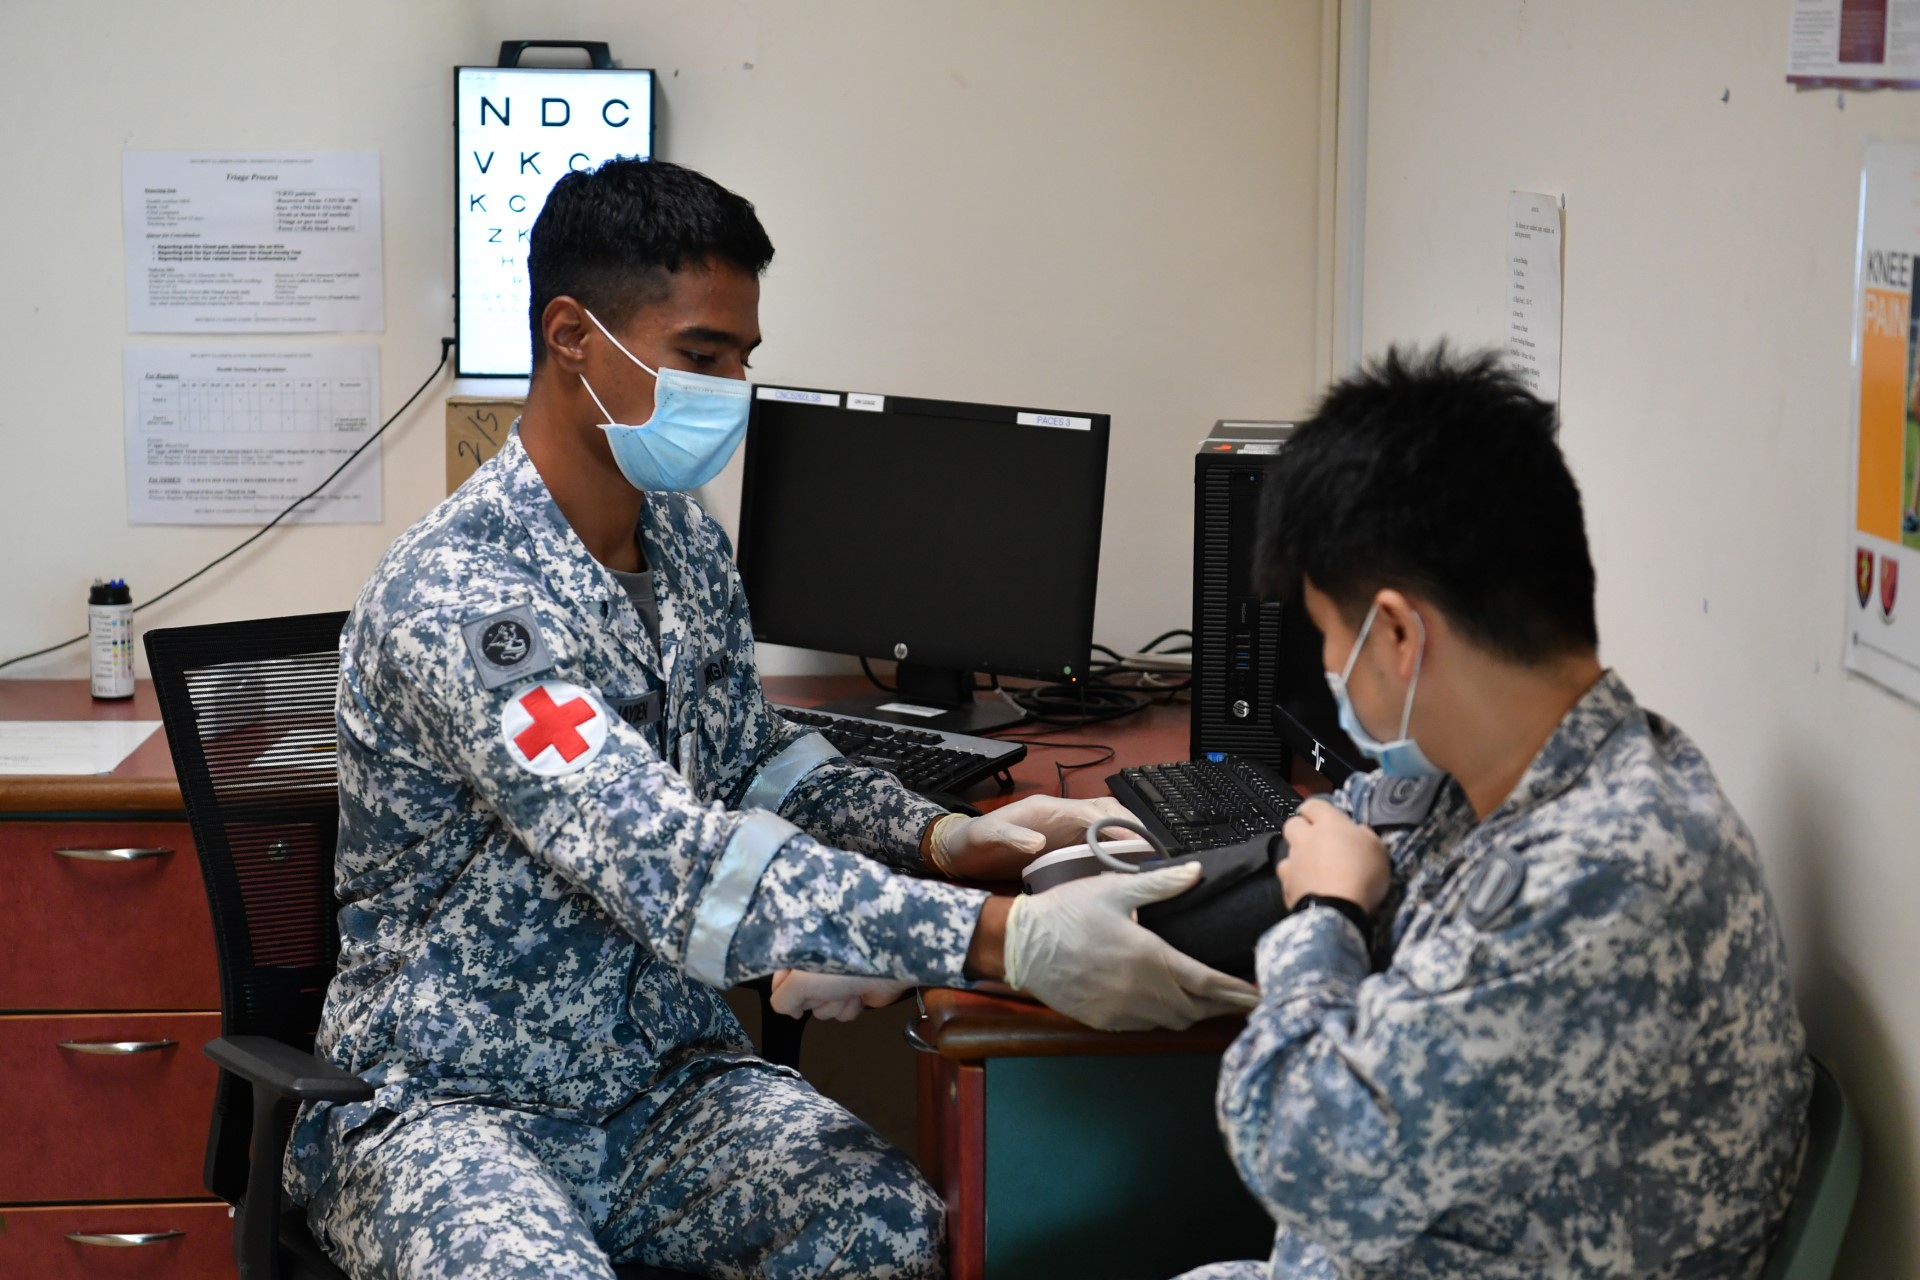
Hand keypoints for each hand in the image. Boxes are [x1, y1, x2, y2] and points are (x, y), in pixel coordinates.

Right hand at [768, 969, 914, 1022]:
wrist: (887, 965)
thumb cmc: (842, 965)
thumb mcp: (799, 981)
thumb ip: (782, 999)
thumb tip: (791, 1012)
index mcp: (800, 956)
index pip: (778, 983)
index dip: (787, 993)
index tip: (799, 993)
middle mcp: (815, 968)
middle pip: (801, 1000)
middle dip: (817, 999)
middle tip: (828, 986)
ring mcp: (835, 981)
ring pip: (823, 1011)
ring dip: (836, 1005)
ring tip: (848, 988)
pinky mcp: (854, 992)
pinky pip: (842, 1013)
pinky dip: (850, 1008)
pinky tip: (859, 994)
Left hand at [930, 794, 1132, 880]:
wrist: (961, 850)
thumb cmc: (974, 842)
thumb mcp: (986, 837)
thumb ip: (1010, 837)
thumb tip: (1035, 842)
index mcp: (1050, 811)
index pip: (1096, 813)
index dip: (1120, 827)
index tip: (1141, 845)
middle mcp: (1063, 816)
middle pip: (1110, 814)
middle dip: (1135, 829)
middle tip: (1156, 856)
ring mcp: (1066, 830)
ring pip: (1108, 826)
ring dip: (1129, 839)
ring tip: (1149, 864)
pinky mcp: (1064, 845)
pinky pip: (1098, 843)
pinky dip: (1115, 852)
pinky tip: (1125, 873)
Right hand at [1003, 863, 1260, 1030]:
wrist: (1023, 945)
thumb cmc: (1067, 912)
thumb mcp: (1115, 889)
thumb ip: (1161, 884)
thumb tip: (1196, 871)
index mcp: (1150, 958)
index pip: (1208, 983)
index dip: (1237, 992)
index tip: (1258, 994)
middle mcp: (1142, 992)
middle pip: (1197, 1009)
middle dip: (1223, 1006)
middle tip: (1245, 1000)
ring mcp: (1123, 1012)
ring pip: (1173, 1022)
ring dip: (1195, 1013)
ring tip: (1212, 1003)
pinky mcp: (1105, 1022)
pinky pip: (1147, 1027)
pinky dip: (1165, 1019)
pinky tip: (1169, 1006)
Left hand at [1276, 799, 1389, 912]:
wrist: (1338, 909)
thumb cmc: (1363, 875)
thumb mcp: (1378, 850)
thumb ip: (1365, 835)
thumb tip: (1357, 831)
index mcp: (1329, 823)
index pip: (1314, 804)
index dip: (1316, 809)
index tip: (1323, 817)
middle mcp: (1306, 838)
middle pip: (1293, 823)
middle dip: (1301, 828)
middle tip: (1316, 840)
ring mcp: (1292, 860)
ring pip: (1287, 850)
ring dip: (1297, 855)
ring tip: (1311, 867)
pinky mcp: (1286, 883)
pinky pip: (1286, 875)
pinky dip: (1294, 879)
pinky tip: (1305, 887)